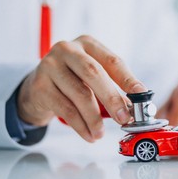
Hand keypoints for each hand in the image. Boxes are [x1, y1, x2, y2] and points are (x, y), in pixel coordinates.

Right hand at [17, 35, 146, 141]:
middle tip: (124, 118)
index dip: (128, 79)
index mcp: (87, 44)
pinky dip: (80, 125)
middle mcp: (67, 49)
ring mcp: (50, 66)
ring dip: (94, 118)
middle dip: (112, 98)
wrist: (36, 87)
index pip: (112, 61)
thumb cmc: (72, 80)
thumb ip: (112, 87)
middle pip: (94, 73)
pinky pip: (65, 109)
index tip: (141, 95)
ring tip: (101, 133)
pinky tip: (88, 134)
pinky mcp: (40, 85)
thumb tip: (132, 108)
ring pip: (79, 94)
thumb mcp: (92, 77)